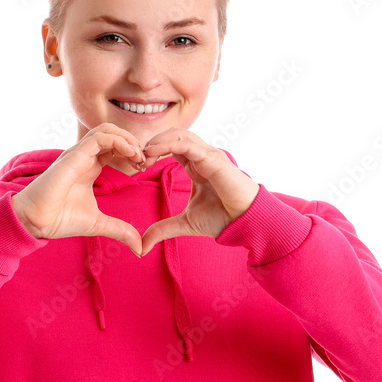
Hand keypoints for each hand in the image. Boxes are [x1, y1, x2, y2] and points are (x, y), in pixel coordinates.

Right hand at [11, 123, 147, 255]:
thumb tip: (139, 247)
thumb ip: (120, 230)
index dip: (132, 153)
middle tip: (144, 160)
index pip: (115, 147)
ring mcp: (78, 154)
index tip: (143, 167)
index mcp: (90, 167)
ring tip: (138, 155)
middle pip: (113, 133)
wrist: (36, 222)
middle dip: (133, 142)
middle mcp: (84, 157)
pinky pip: (99, 137)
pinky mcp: (74, 155)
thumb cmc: (60, 219)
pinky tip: (130, 154)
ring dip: (127, 138)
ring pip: (106, 130)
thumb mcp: (98, 224)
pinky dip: (118, 141)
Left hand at [138, 128, 259, 256]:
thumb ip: (163, 229)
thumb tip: (141, 246)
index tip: (138, 166)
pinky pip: (186, 144)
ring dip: (157, 141)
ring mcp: (208, 155)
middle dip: (151, 144)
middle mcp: (201, 157)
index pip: (170, 147)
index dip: (152, 152)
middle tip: (137, 160)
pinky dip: (166, 144)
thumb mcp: (185, 224)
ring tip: (143, 155)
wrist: (244, 223)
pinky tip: (152, 152)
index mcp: (195, 166)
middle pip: (172, 136)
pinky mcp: (212, 158)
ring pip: (178, 135)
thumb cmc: (222, 219)